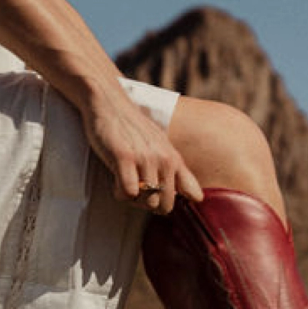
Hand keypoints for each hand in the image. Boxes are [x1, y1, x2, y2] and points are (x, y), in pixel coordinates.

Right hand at [79, 86, 202, 214]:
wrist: (109, 102)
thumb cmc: (134, 130)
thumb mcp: (163, 148)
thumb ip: (181, 173)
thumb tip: (198, 199)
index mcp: (175, 159)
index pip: (193, 195)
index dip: (176, 201)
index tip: (160, 196)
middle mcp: (164, 159)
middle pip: (165, 206)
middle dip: (149, 204)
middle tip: (136, 189)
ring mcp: (145, 158)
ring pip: (146, 201)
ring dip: (132, 198)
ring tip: (125, 181)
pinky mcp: (125, 157)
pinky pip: (128, 193)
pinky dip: (119, 192)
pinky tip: (116, 179)